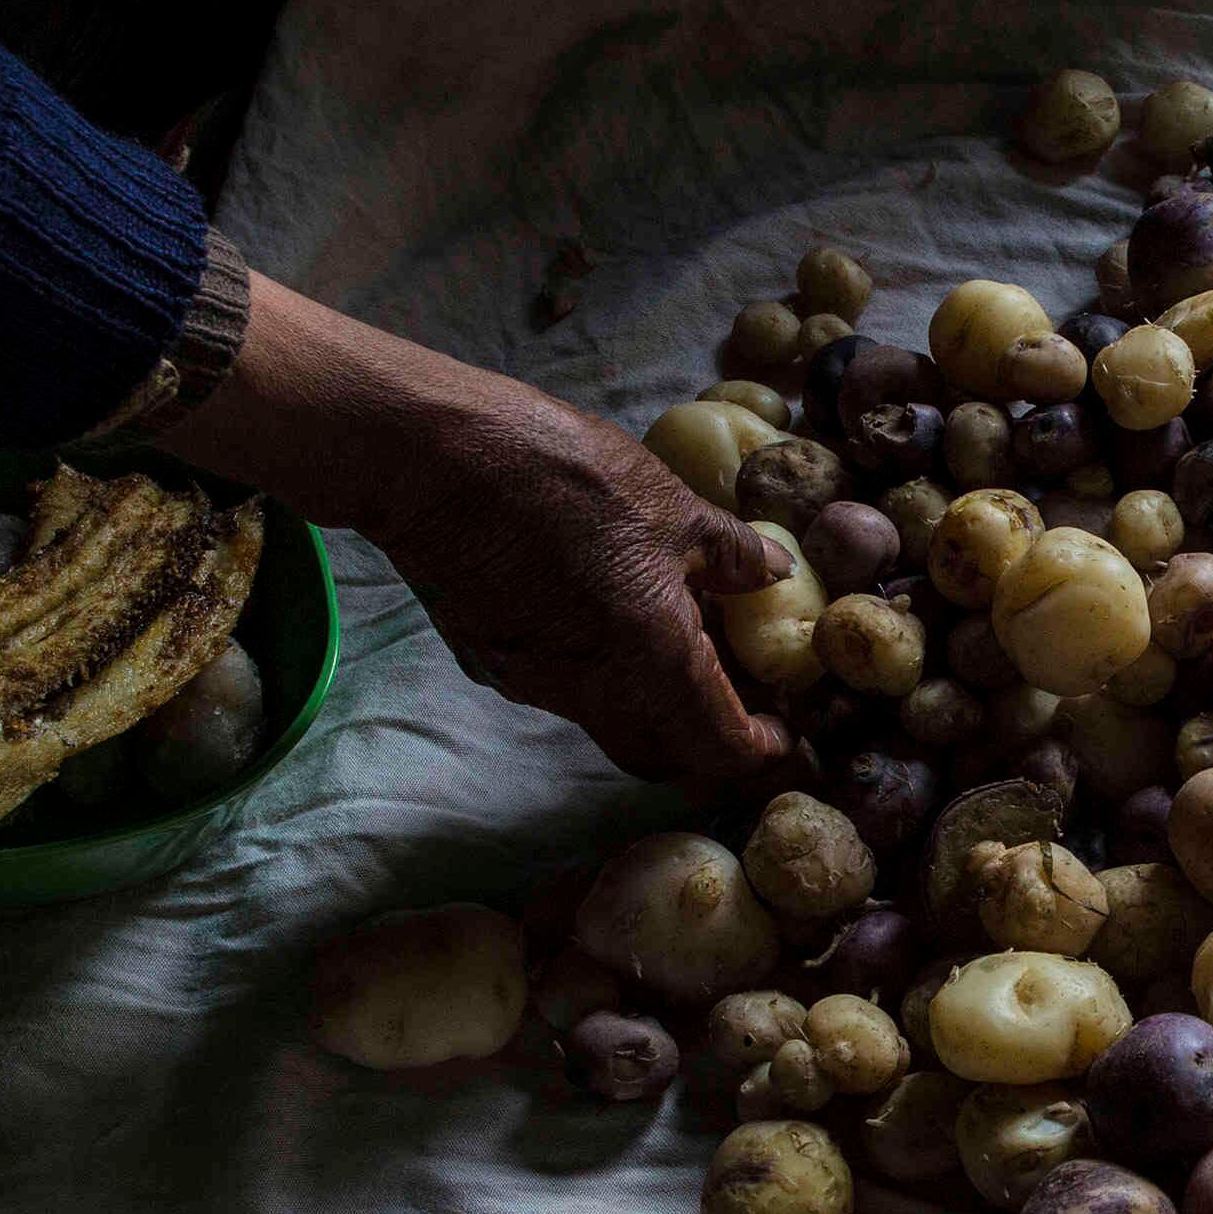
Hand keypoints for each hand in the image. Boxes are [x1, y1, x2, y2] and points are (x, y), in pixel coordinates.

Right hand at [166, 277, 790, 787]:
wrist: (428, 458)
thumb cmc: (559, 472)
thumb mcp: (668, 502)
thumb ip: (729, 553)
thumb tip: (774, 575)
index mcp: (654, 661)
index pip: (722, 750)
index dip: (763, 752)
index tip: (785, 731)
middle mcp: (595, 692)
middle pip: (664, 755)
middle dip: (707, 744)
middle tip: (740, 695)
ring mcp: (534, 682)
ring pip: (611, 721)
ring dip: (653, 702)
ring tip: (680, 638)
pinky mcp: (492, 658)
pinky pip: (564, 685)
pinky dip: (601, 670)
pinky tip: (606, 610)